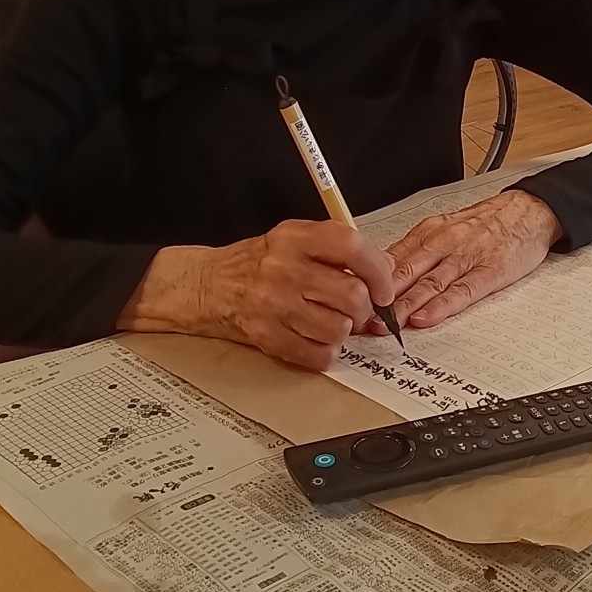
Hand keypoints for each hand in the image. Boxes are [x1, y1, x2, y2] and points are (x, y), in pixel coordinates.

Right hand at [121, 222, 395, 371]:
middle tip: (354, 309)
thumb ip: (336, 250)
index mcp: (294, 237)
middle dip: (362, 308)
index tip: (384, 288)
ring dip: (342, 331)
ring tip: (330, 323)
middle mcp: (284, 268)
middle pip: (352, 295)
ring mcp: (274, 304)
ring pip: (339, 328)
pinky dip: (325, 352)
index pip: (352, 247)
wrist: (206, 286)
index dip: (378, 271)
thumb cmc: (256, 264)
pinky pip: (318, 355)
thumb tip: (386, 270)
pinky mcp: (267, 336)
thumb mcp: (293, 240)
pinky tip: (315, 340)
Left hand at [372, 190, 560, 333]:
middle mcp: (442, 244)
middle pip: (404, 273)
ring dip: (404, 306)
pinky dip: (441, 306)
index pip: (390, 260)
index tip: (349, 300)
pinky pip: (461, 291)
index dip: (366, 282)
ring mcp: (465, 258)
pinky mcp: (489, 272)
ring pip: (428, 283)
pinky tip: (425, 318)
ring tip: (385, 325)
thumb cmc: (485, 224)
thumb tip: (379, 275)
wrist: (528, 211)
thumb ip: (414, 252)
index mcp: (428, 234)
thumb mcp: (444, 229)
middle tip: (359, 319)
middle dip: (378, 298)